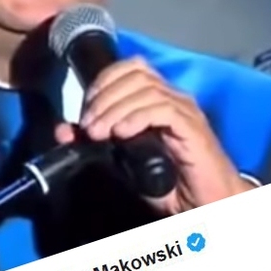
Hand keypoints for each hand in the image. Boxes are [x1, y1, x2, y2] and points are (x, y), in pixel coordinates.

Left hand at [55, 56, 254, 215]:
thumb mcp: (124, 160)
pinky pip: (163, 109)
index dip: (103, 81)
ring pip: (146, 89)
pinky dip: (137, 117)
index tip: (85, 111)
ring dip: (115, 109)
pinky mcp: (193, 128)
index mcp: (159, 98)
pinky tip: (122, 134)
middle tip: (88, 126)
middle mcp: (174, 97)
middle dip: (104, 96)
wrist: (205, 202)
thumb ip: (98, 141)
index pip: (130, 68)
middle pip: (135, 74)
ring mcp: (185, 110)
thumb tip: (65, 131)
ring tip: (99, 133)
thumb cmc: (169, 181)